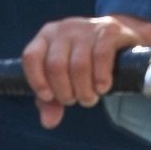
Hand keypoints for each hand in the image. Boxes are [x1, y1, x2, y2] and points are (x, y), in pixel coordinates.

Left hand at [22, 14, 150, 129]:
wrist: (119, 38)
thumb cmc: (84, 62)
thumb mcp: (64, 79)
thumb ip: (51, 101)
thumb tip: (48, 122)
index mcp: (47, 36)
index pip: (31, 56)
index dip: (37, 81)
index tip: (49, 97)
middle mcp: (65, 28)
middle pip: (56, 66)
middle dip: (66, 92)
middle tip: (76, 99)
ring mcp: (87, 27)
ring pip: (79, 65)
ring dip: (84, 91)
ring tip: (90, 97)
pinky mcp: (109, 30)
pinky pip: (101, 57)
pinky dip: (101, 78)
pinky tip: (103, 87)